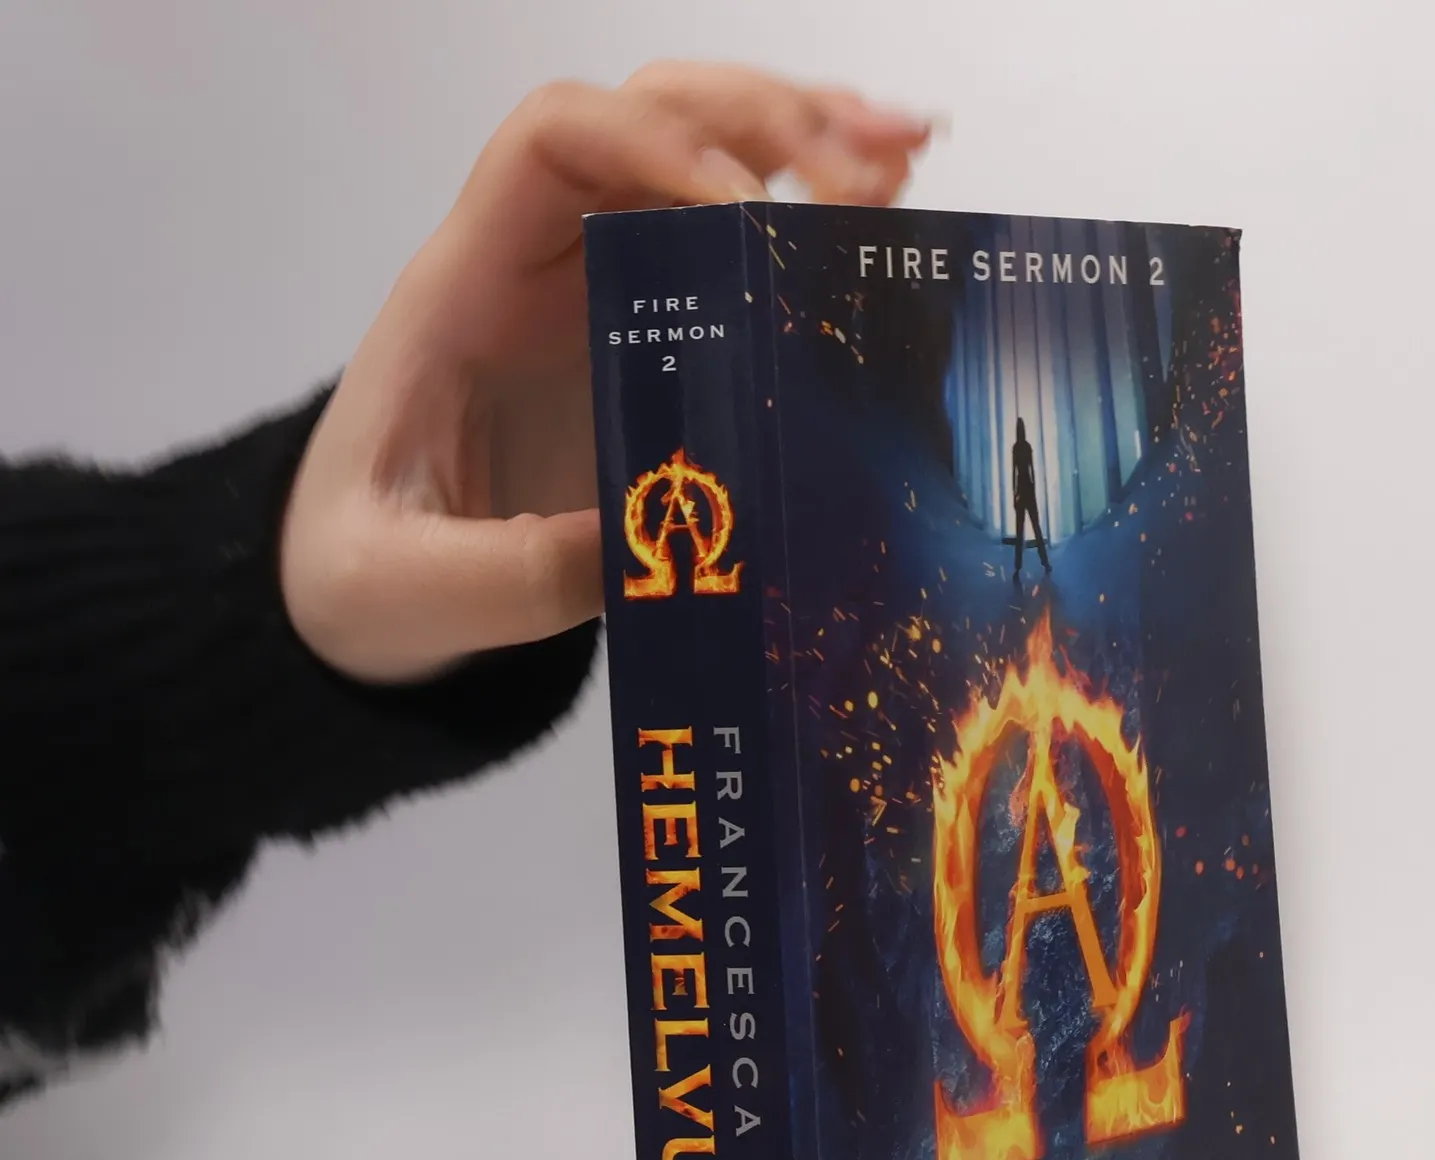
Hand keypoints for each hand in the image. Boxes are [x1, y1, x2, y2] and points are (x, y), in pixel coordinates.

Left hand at [281, 65, 928, 682]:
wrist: (353, 592)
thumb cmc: (356, 571)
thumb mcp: (407, 592)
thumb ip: (513, 576)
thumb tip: (655, 546)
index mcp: (465, 292)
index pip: (554, 143)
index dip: (656, 145)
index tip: (746, 211)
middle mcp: (536, 268)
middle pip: (649, 118)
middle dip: (764, 120)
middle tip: (872, 168)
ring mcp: (594, 299)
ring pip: (700, 159)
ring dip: (805, 142)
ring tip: (907, 163)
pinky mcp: (642, 347)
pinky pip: (725, 249)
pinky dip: (805, 216)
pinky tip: (880, 221)